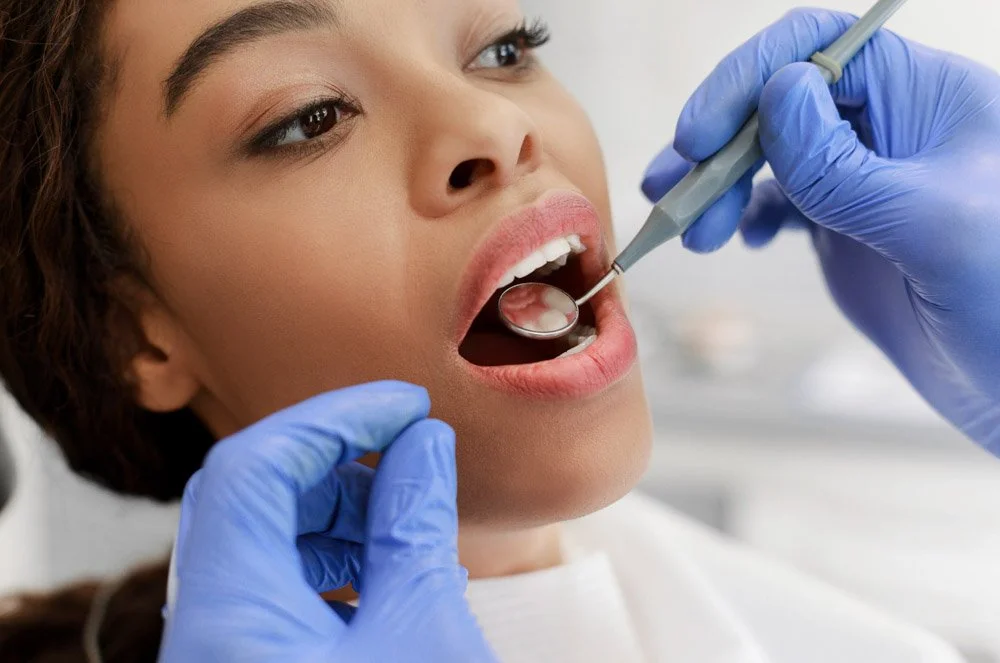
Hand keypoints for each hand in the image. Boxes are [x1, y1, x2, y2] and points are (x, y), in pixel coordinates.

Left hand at [158, 381, 495, 662]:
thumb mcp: (424, 633)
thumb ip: (415, 528)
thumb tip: (425, 444)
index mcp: (230, 614)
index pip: (253, 465)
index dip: (334, 417)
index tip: (405, 408)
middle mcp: (207, 628)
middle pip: (251, 495)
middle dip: (337, 460)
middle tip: (408, 451)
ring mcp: (225, 647)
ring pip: (263, 541)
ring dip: (339, 512)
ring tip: (408, 518)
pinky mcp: (249, 662)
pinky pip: (274, 588)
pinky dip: (331, 561)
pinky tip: (388, 572)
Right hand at [642, 9, 999, 452]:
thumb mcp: (932, 229)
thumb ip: (847, 166)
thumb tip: (777, 92)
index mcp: (924, 100)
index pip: (819, 50)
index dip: (749, 79)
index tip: (698, 137)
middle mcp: (890, 129)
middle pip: (779, 101)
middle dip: (719, 144)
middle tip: (673, 195)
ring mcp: (865, 179)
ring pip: (770, 152)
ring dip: (719, 183)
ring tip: (690, 230)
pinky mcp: (848, 226)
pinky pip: (781, 200)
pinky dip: (746, 215)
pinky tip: (741, 239)